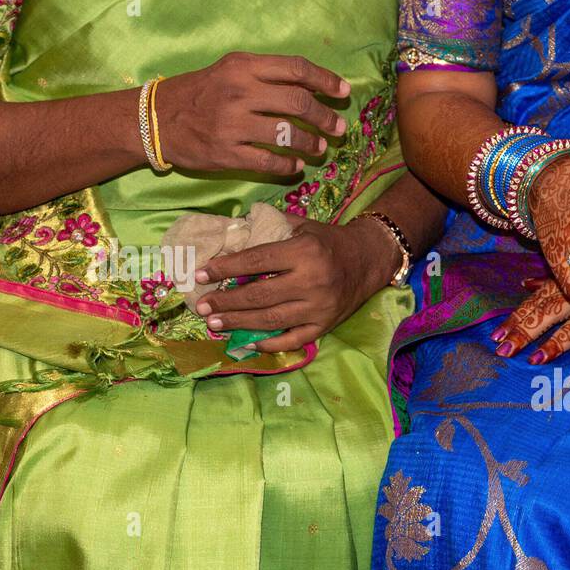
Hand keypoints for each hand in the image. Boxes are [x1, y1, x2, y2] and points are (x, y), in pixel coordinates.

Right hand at [155, 52, 349, 175]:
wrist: (155, 118)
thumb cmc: (200, 93)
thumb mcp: (230, 71)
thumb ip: (266, 76)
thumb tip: (312, 88)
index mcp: (243, 66)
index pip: (296, 68)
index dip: (325, 80)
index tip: (343, 91)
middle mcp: (239, 91)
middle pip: (299, 103)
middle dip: (325, 117)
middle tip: (339, 128)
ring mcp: (232, 123)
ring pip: (288, 134)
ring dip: (311, 144)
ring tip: (320, 148)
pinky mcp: (226, 152)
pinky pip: (269, 161)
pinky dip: (288, 166)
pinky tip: (296, 166)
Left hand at [193, 215, 398, 352]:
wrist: (368, 260)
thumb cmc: (329, 241)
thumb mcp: (302, 225)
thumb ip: (269, 228)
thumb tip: (231, 232)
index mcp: (303, 252)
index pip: (256, 261)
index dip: (225, 268)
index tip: (201, 274)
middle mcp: (312, 281)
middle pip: (259, 295)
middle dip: (226, 301)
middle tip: (202, 306)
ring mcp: (319, 307)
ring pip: (271, 320)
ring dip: (238, 323)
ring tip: (214, 324)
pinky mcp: (325, 325)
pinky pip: (293, 340)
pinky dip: (270, 343)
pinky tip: (249, 342)